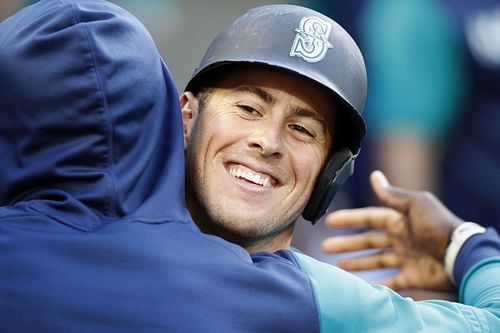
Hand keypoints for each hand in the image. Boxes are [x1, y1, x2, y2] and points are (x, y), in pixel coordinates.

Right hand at [322, 170, 461, 290]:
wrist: (461, 254)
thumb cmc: (437, 226)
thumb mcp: (414, 204)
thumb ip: (392, 194)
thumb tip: (374, 175)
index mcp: (399, 219)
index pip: (368, 218)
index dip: (349, 219)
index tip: (329, 222)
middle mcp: (400, 238)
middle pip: (367, 240)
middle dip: (347, 243)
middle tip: (326, 247)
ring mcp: (406, 257)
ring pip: (375, 260)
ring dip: (357, 262)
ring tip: (339, 265)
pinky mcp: (413, 276)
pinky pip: (391, 281)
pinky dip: (378, 284)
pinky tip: (364, 285)